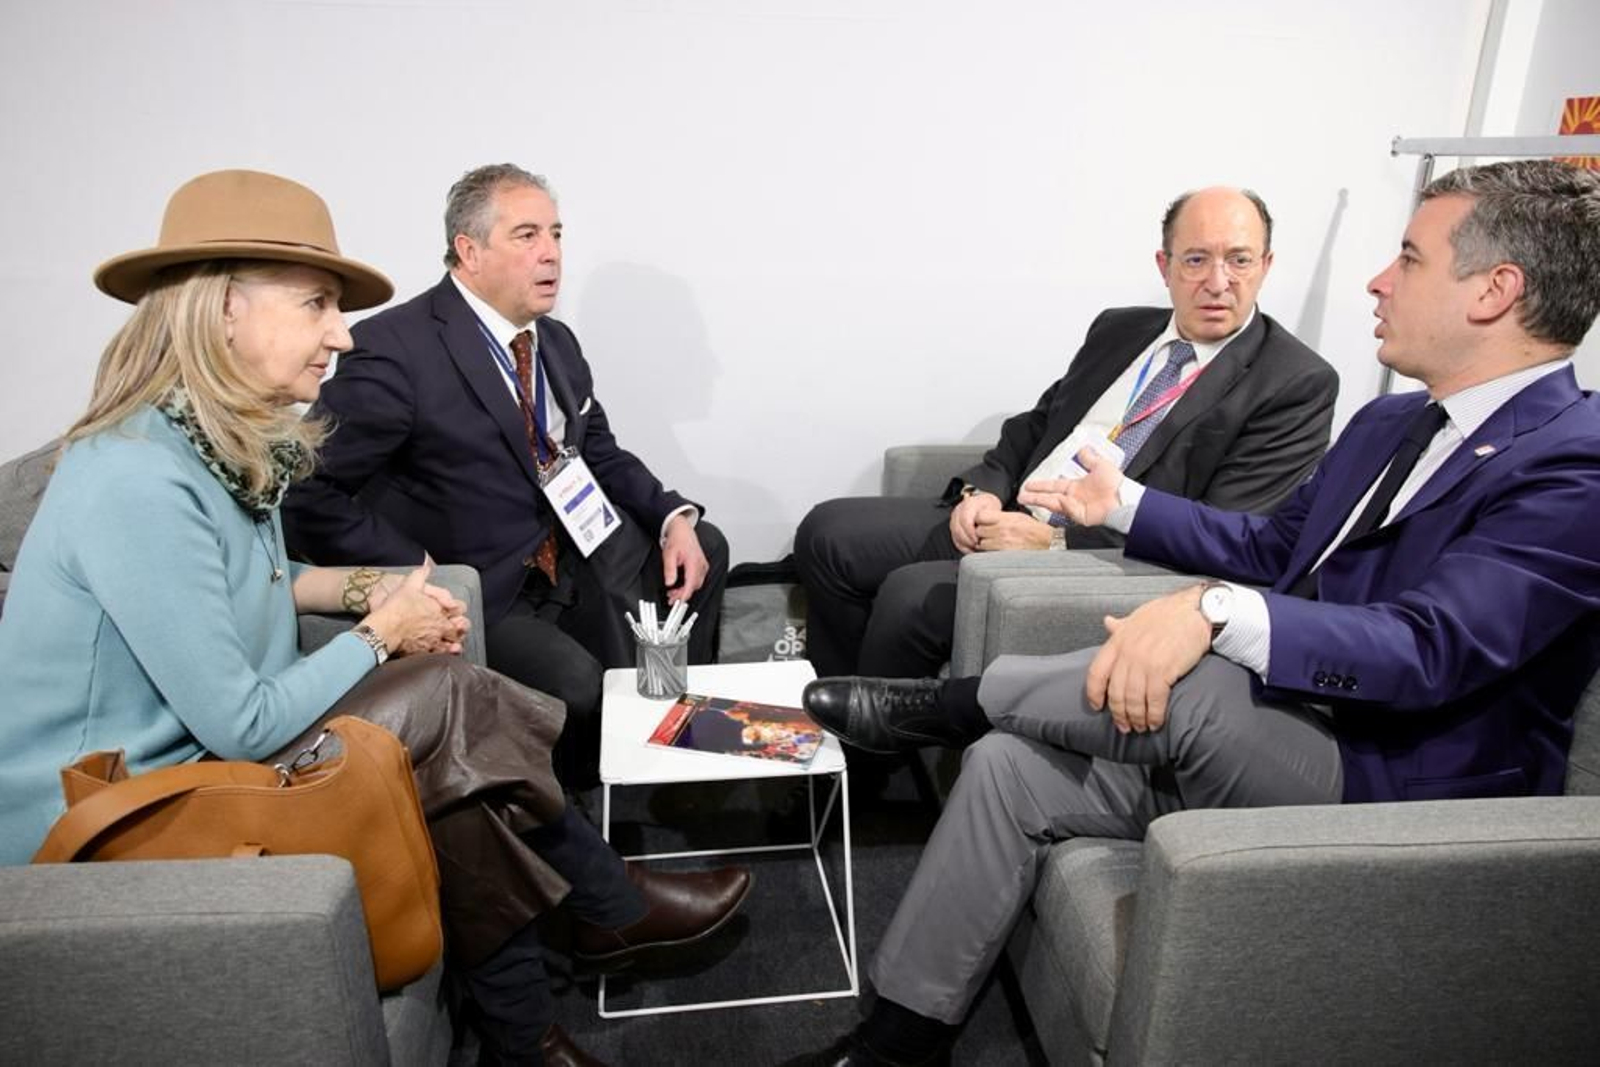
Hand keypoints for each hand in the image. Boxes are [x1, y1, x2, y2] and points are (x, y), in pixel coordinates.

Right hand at [362, 563, 469, 657]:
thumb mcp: (409, 585)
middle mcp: (441, 626)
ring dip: (456, 641)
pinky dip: (447, 654)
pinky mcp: (426, 653)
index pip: (460, 608)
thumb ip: (420, 575)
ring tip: (454, 642)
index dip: (458, 608)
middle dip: (461, 626)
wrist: (384, 629)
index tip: (454, 609)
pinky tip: (446, 652)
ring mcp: (435, 641)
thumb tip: (426, 565)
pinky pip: (442, 655)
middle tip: (457, 626)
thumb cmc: (397, 607)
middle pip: (462, 627)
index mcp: (440, 609)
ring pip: (455, 643)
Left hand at [660, 514, 709, 602]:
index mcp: (694, 562)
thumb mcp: (668, 554)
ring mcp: (703, 565)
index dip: (684, 596)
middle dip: (683, 594)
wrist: (682, 530)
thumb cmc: (677, 539)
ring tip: (673, 592)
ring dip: (686, 590)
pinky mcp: (702, 566)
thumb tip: (670, 583)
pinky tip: (680, 585)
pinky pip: (697, 579)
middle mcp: (701, 565)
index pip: (691, 584)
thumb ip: (670, 569)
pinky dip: (689, 585)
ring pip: (696, 584)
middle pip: (694, 586)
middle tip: (670, 597)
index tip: (677, 602)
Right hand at [948, 490, 1002, 553]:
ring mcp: (955, 519)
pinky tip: (970, 550)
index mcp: (968, 504)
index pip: (965, 519)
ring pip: (955, 534)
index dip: (970, 531)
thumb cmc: (988, 508)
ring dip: (964, 544)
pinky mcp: (954, 527)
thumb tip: (987, 526)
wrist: (983, 505)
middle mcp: (959, 511)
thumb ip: (990, 517)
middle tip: (976, 545)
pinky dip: (962, 546)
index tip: (977, 539)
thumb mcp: (993, 508)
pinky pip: (955, 539)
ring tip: (975, 548)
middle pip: (957, 528)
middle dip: (967, 540)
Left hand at [973, 511, 1052, 551]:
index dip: (979, 519)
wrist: (1046, 542)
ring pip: (981, 543)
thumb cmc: (1034, 530)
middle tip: (987, 533)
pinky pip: (988, 553)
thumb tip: (987, 517)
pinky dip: (989, 552)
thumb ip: (1001, 516)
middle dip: (981, 532)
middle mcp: (1002, 530)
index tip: (982, 521)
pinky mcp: (1003, 554)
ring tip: (992, 542)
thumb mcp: (1018, 516)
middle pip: (978, 530)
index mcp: (1005, 518)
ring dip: (984, 543)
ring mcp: (1002, 543)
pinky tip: (995, 549)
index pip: (980, 516)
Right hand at [1017, 448, 1123, 527]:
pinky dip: (1061, 506)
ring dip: (1038, 501)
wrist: (1125, 499)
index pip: (1054, 485)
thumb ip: (1090, 458)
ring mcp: (1075, 508)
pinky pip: (1066, 511)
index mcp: (1076, 487)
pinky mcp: (1079, 516)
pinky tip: (1055, 502)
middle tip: (1021, 495)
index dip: (1041, 485)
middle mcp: (1073, 498)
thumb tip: (1084, 448)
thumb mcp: (1101, 465)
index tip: (1029, 484)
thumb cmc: (1116, 485)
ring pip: (1052, 504)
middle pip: (1049, 496)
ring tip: (1024, 500)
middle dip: (1034, 495)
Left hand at [1084, 586, 1210, 733]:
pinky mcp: (1163, 670)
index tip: (1097, 707)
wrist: (1196, 611)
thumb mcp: (1138, 617)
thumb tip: (1107, 622)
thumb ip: (1120, 625)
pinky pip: (1154, 700)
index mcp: (1117, 641)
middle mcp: (1127, 653)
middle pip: (1115, 692)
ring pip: (1133, 700)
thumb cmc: (1168, 613)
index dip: (1094, 693)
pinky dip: (1154, 715)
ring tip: (1141, 728)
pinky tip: (1156, 722)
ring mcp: (1144, 662)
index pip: (1096, 673)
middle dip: (1119, 714)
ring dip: (1136, 718)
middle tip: (1124, 726)